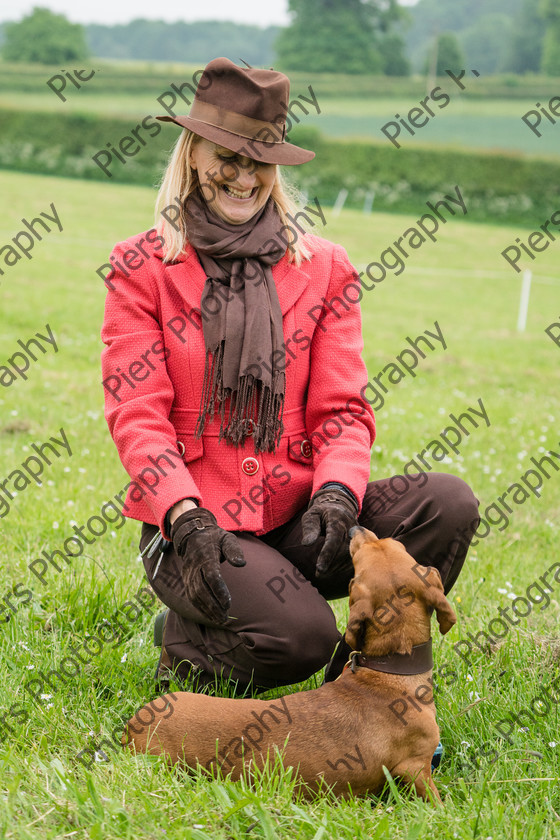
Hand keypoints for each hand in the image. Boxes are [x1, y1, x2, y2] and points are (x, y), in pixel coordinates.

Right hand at [170, 508, 244, 623]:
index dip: (219, 591)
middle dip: (213, 606)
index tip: (228, 604)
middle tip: (225, 618)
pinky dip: (200, 608)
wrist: (192, 535)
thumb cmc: (214, 538)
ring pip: (195, 595)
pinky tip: (210, 615)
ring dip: (207, 610)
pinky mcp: (186, 580)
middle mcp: (194, 567)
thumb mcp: (227, 538)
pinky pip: (191, 596)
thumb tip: (242, 564)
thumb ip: (234, 550)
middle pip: (202, 590)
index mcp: (205, 556)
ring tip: (220, 620)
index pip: (211, 576)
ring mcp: (188, 574)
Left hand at [301, 487, 357, 576]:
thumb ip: (309, 528)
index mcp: (337, 519)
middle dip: (331, 564)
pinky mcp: (360, 542)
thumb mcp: (311, 515)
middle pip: (343, 549)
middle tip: (319, 573)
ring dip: (337, 567)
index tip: (320, 568)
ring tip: (324, 573)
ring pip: (351, 555)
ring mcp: (357, 535)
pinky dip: (344, 566)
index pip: (334, 538)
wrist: (340, 506)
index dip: (327, 554)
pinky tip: (334, 570)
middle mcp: (350, 527)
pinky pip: (355, 557)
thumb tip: (307, 544)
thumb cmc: (321, 513)